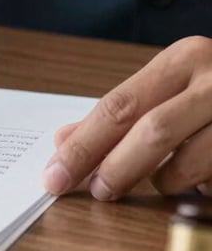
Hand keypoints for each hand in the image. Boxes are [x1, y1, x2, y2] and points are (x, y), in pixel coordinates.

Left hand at [43, 35, 211, 199]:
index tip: (54, 175)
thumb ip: (123, 112)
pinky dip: (199, 187)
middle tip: (95, 191)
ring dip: (162, 181)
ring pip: (189, 162)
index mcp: (183, 59)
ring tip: (155, 182)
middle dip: (113, 167)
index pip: (118, 105)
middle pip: (149, 130)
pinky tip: (197, 181)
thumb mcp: (172, 86)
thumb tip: (65, 140)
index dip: (83, 144)